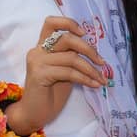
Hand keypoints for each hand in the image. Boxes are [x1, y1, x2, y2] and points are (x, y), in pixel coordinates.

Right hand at [8, 17, 107, 133]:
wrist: (34, 114)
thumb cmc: (50, 93)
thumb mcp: (64, 70)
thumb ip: (71, 57)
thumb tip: (94, 52)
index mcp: (42, 46)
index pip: (51, 23)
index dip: (68, 23)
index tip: (84, 33)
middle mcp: (37, 51)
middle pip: (66, 38)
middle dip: (89, 49)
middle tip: (102, 62)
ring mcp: (37, 62)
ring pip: (71, 57)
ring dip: (91, 69)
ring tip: (101, 79)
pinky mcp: (39, 74)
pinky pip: (69, 72)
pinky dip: (85, 78)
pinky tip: (93, 85)